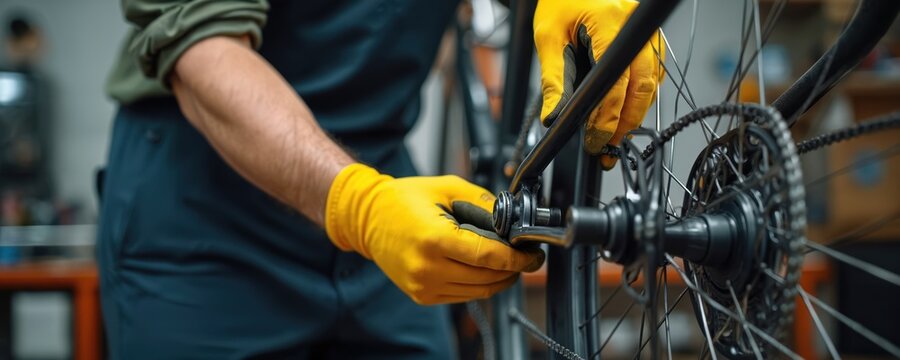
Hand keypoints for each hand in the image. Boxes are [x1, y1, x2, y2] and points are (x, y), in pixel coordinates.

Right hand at [325, 164, 544, 304]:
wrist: (367, 218)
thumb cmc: (403, 199)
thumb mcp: (447, 187)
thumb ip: (482, 203)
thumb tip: (511, 220)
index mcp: (434, 239)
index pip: (488, 256)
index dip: (516, 258)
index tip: (531, 254)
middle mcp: (427, 268)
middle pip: (487, 277)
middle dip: (513, 269)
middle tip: (525, 257)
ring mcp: (423, 285)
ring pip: (478, 291)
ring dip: (499, 279)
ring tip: (507, 263)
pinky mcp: (422, 295)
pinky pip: (463, 295)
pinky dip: (479, 285)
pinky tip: (484, 269)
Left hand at [534, 0, 664, 168]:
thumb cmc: (559, 1)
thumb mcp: (548, 38)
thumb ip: (553, 79)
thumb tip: (554, 117)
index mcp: (609, 21)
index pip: (616, 78)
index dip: (609, 114)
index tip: (597, 137)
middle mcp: (635, 25)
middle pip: (643, 84)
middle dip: (626, 121)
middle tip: (607, 145)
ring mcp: (645, 31)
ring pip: (652, 81)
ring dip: (635, 112)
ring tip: (613, 136)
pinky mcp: (647, 38)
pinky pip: (652, 72)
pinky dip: (639, 95)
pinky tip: (623, 111)